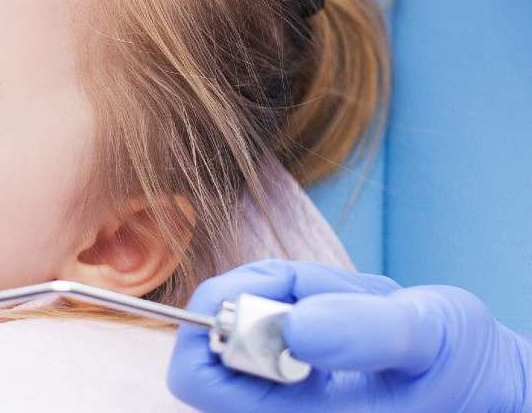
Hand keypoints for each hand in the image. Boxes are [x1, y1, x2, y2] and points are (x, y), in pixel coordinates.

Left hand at [167, 259, 530, 412]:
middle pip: (212, 342)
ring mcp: (283, 391)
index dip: (219, 323)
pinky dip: (300, 293)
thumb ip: (369, 332)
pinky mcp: (293, 368)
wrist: (486, 383)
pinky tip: (346, 303)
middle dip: (260, 294)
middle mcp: (278, 410)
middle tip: (316, 283)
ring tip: (351, 298)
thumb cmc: (465, 369)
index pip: (198, 379)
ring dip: (288, 290)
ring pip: (241, 318)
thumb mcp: (433, 339)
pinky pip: (269, 315)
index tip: (278, 291)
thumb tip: (295, 322)